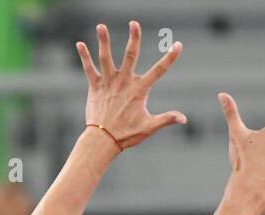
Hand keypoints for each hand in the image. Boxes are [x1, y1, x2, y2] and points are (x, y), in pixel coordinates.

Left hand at [77, 21, 185, 150]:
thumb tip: (184, 118)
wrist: (102, 140)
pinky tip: (80, 44)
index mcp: (139, 90)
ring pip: (106, 57)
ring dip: (104, 41)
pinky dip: (84, 56)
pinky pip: (89, 68)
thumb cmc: (127, 134)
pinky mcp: (95, 86)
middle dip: (134, 38)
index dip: (170, 58)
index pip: (159, 71)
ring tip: (101, 26)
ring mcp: (108, 83)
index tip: (178, 45)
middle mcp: (124, 82)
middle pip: (130, 55)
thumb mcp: (149, 127)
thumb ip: (166, 119)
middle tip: (134, 23)